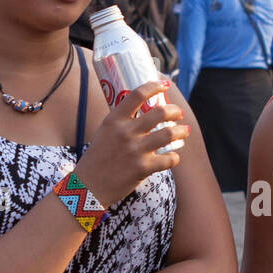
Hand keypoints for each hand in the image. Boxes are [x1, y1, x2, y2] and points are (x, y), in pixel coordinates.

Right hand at [75, 79, 189, 207]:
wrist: (88, 186)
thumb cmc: (98, 158)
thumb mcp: (105, 132)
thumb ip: (122, 122)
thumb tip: (145, 112)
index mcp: (114, 120)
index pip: (137, 94)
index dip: (154, 86)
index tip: (165, 85)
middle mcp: (125, 132)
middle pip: (159, 112)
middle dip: (175, 110)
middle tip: (179, 113)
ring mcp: (135, 150)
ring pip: (169, 133)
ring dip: (181, 131)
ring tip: (185, 131)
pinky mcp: (143, 168)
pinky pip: (169, 159)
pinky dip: (175, 157)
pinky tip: (173, 157)